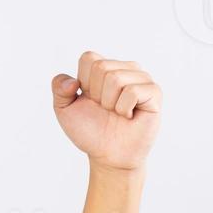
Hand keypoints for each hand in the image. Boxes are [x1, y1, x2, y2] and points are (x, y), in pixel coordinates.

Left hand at [51, 51, 162, 171]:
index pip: (89, 58)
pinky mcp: (154, 92)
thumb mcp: (64, 109)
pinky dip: (124, 108)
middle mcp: (124, 68)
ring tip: (117, 112)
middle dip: (97, 94)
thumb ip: (58, 88)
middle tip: (105, 109)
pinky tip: (129, 116)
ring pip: (115, 78)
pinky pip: (132, 91)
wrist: (108, 155)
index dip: (84, 83)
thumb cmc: (90, 131)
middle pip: (101, 67)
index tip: (90, 99)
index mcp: (104, 67)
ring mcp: (141, 79)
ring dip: (110, 103)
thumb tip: (73, 81)